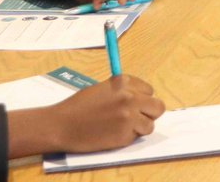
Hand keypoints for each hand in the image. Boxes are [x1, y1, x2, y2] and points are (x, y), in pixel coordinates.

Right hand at [7, 76, 164, 156]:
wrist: (61, 125)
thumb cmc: (78, 106)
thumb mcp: (103, 89)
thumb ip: (124, 91)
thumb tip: (142, 97)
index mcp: (124, 82)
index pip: (149, 90)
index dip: (142, 98)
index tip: (132, 103)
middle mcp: (130, 97)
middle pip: (158, 107)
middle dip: (149, 112)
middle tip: (136, 117)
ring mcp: (129, 117)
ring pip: (150, 125)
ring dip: (140, 127)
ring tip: (122, 127)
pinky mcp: (125, 135)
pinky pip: (136, 137)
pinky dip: (127, 137)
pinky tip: (112, 134)